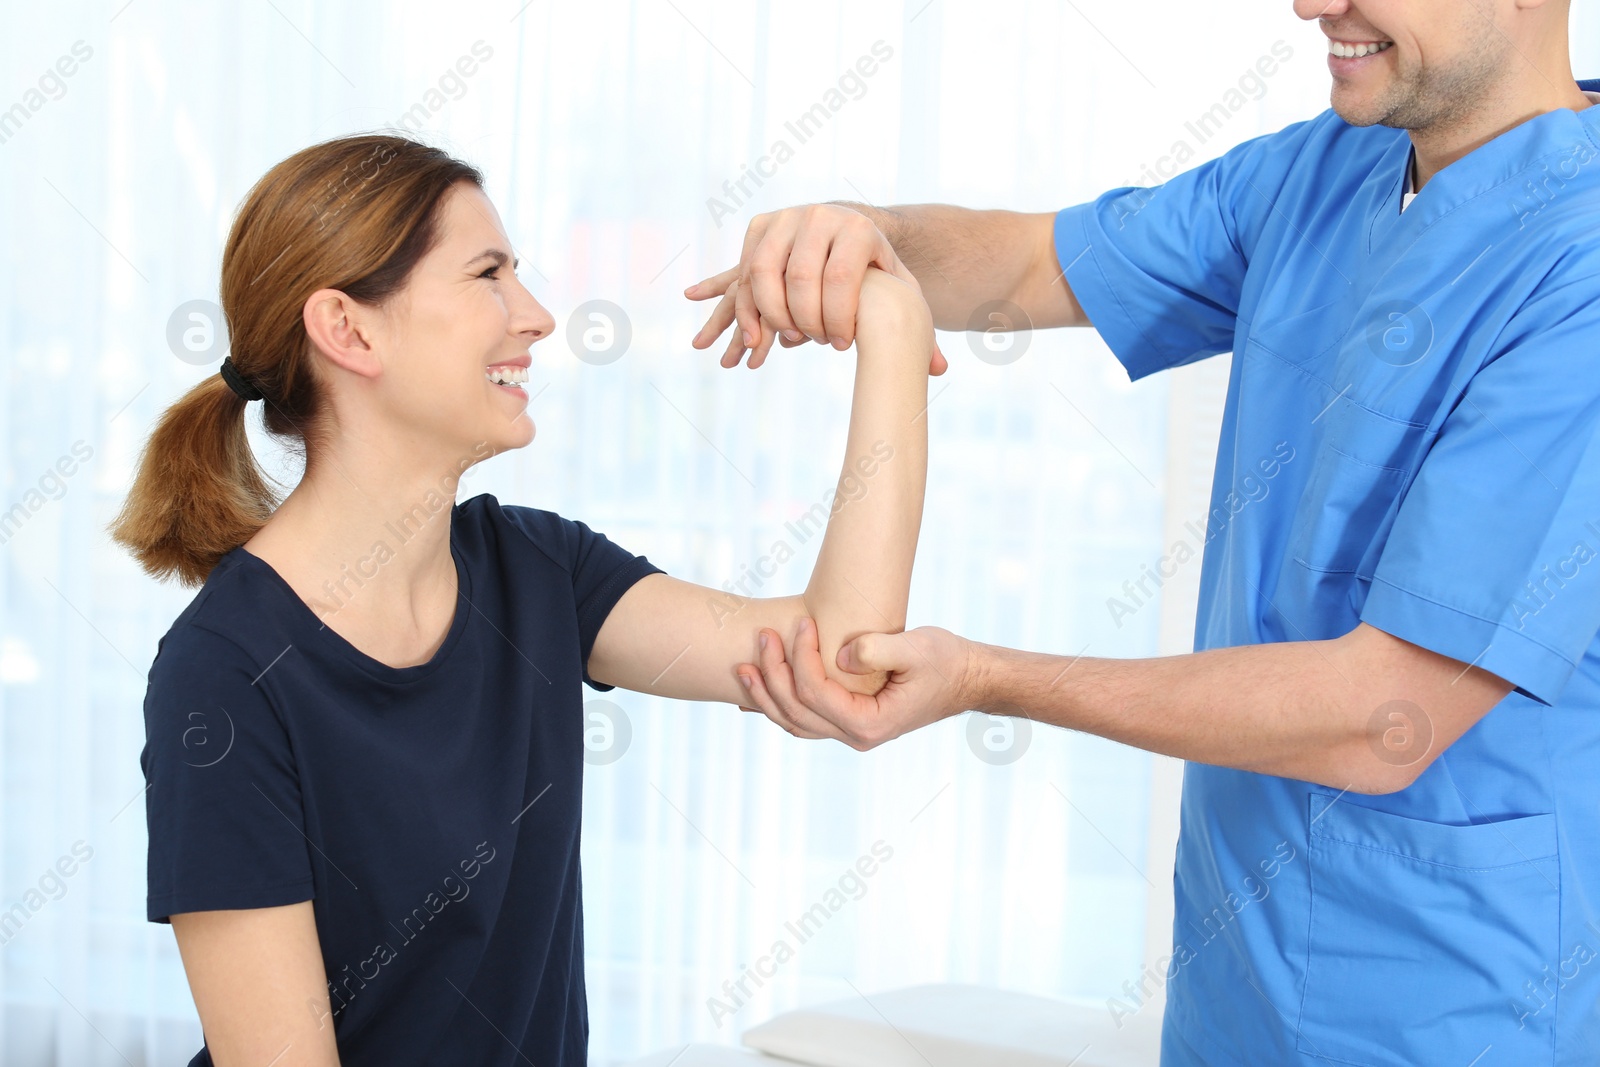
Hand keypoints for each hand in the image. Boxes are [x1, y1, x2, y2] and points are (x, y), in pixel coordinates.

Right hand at [686, 204, 947, 374]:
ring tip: (764, 348)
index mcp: (859, 229)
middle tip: (806, 344)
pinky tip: (716, 315)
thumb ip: (920, 332)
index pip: (839, 279)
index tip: (839, 346)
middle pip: (797, 276)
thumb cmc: (881, 274)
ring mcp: (786, 220)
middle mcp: (819, 216)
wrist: (856, 233)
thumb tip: (940, 371)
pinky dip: (732, 299)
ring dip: (760, 315)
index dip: (836, 318)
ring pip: (761, 272)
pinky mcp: (760, 229)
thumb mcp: (902, 294)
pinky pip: (742, 269)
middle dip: (799, 320)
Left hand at [735, 617, 978, 749]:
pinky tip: (758, 689)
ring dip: (766, 693)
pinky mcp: (849, 720)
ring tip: (744, 665)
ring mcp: (851, 731)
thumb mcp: (917, 648)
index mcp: (870, 724)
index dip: (800, 657)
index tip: (800, 622)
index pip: (817, 694)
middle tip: (762, 636)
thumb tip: (841, 653)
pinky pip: (805, 719)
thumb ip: (878, 649)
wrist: (968, 678)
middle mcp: (856, 736)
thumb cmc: (946, 660)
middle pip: (796, 712)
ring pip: (794, 721)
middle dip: (773, 673)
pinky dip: (779, 704)